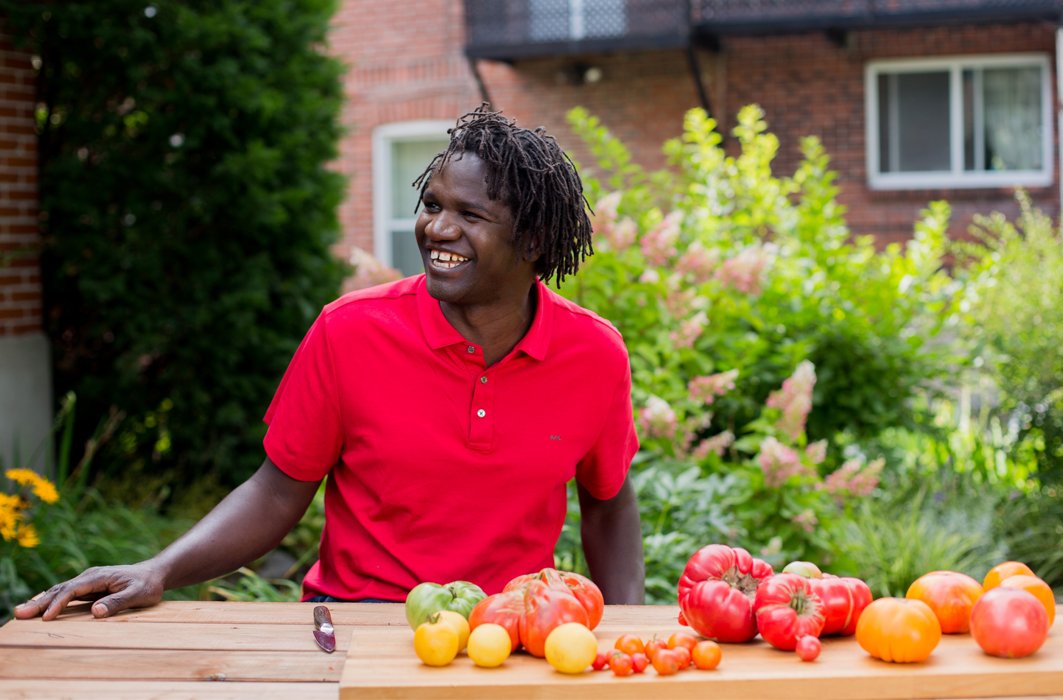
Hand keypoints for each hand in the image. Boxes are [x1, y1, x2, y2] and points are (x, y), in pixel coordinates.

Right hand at [13, 562, 165, 620]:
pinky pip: (66, 594)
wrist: (154, 574)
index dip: (58, 604)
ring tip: (21, 612)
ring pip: (60, 591)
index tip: (46, 618)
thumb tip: (96, 612)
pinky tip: (39, 607)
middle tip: (19, 613)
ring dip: (41, 601)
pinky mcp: (88, 588)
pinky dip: (51, 600)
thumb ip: (118, 602)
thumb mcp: (138, 595)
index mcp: (99, 576)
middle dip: (40, 602)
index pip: (73, 590)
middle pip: (60, 589)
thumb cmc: (147, 585)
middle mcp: (90, 576)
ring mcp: (88, 581)